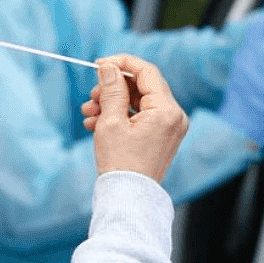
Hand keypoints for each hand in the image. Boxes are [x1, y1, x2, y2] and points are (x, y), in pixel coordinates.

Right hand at [81, 54, 187, 181]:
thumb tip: (109, 66)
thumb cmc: (120, 163)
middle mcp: (174, 116)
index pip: (146, 71)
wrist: (128, 198)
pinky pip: (140, 116)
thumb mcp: (110, 121)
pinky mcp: (161, 136)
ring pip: (138, 101)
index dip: (121, 63)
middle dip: (113, 88)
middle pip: (142, 86)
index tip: (99, 64)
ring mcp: (169, 127)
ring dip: (112, 103)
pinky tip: (96, 123)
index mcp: (167, 110)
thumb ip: (111, 89)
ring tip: (89, 113)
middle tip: (92, 96)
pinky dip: (119, 115)